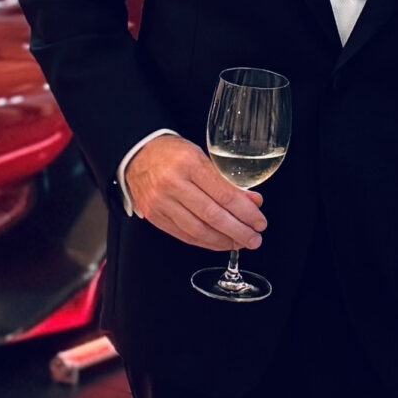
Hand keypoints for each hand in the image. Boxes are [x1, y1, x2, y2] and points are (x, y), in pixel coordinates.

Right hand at [125, 136, 265, 251]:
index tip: (259, 221)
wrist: (137, 155)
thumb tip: (253, 202)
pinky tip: (218, 242)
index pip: (224, 194)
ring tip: (239, 243)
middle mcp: (172, 183)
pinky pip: (184, 235)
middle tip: (254, 238)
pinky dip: (205, 242)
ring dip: (223, 241)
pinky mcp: (155, 216)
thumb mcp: (203, 157)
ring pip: (198, 230)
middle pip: (213, 216)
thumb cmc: (172, 154)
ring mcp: (161, 202)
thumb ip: (227, 180)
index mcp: (189, 163)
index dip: (246, 212)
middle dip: (238, 231)